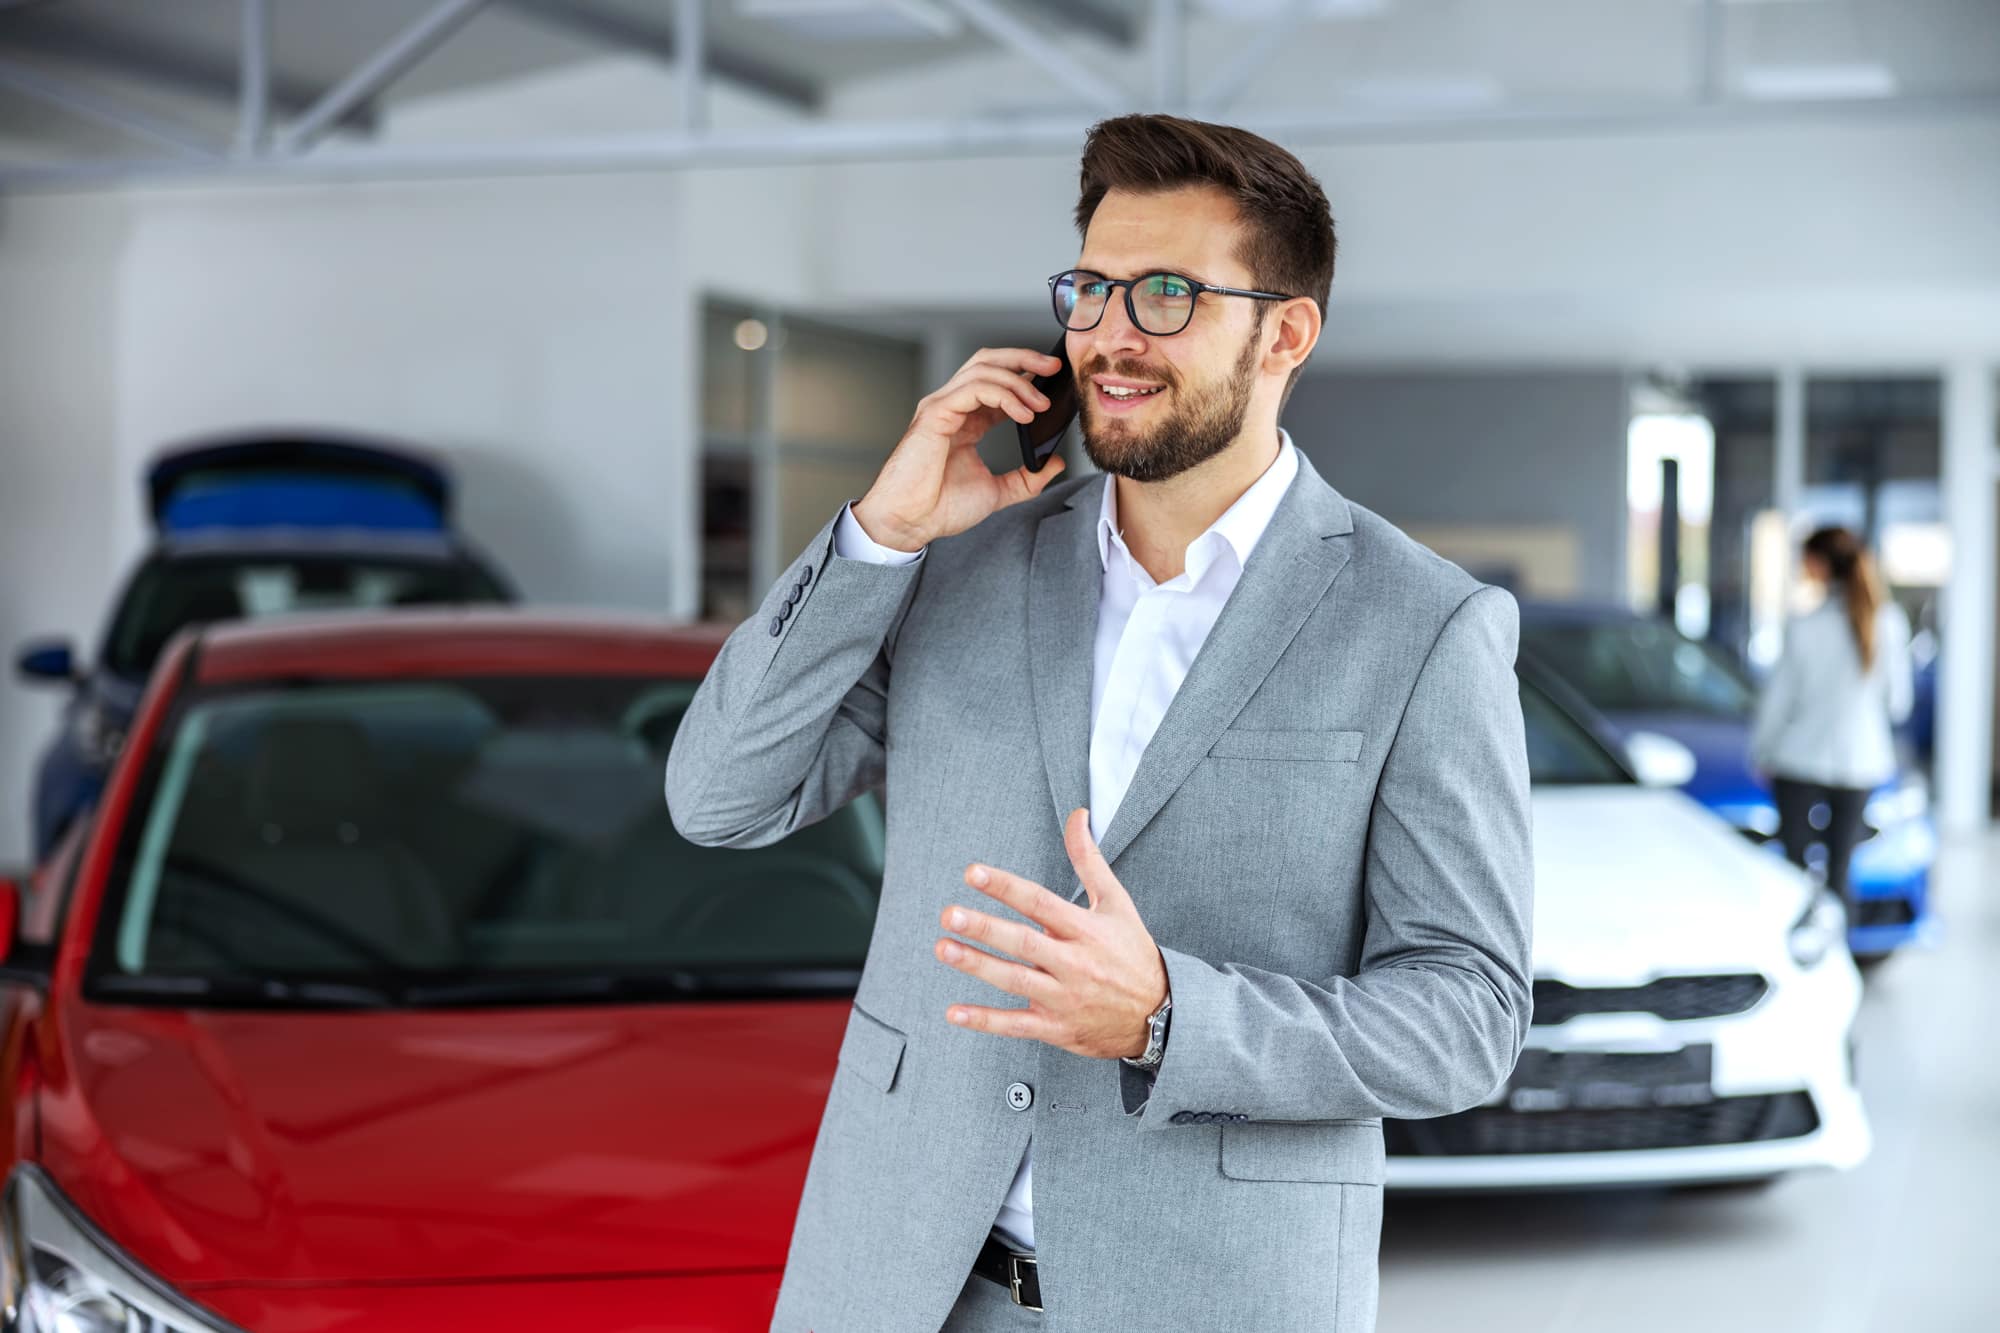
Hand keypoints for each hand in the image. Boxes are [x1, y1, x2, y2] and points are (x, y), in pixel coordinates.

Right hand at [851, 347, 1068, 551]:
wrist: (910, 522)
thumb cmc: (940, 508)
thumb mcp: (997, 492)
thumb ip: (1027, 478)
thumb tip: (1054, 462)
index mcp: (966, 421)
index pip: (997, 381)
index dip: (1026, 375)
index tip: (1055, 381)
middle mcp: (953, 407)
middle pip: (988, 362)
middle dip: (1024, 358)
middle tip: (1053, 368)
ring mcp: (942, 406)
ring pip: (983, 369)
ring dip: (1018, 381)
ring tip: (1041, 404)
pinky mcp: (935, 413)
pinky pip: (974, 388)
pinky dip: (1003, 395)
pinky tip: (1022, 414)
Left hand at [934, 807, 1167, 1059]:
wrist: (1162, 1015)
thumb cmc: (1132, 952)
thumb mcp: (1117, 903)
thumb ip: (1089, 859)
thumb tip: (1077, 815)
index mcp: (1086, 930)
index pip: (1040, 903)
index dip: (1006, 887)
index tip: (972, 872)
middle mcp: (1074, 963)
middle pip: (1024, 943)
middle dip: (984, 928)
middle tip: (949, 914)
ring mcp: (1065, 998)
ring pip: (1015, 981)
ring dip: (977, 965)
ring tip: (943, 947)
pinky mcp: (1057, 1028)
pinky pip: (1016, 1025)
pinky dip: (984, 1020)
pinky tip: (953, 1011)